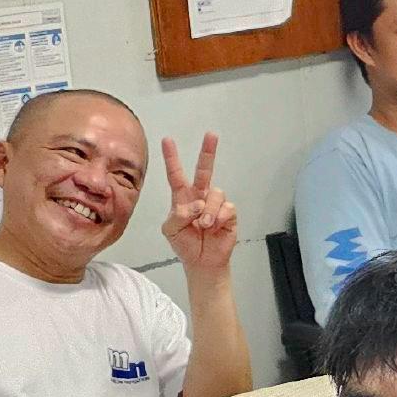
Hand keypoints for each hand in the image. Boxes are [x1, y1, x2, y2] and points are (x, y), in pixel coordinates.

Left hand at [160, 134, 238, 275]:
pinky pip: (227, 207)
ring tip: (204, 225)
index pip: (176, 174)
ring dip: (209, 211)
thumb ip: (179, 215)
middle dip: (208, 152)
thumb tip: (198, 204)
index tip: (167, 140)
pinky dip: (219, 218)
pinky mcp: (229, 214)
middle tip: (211, 134)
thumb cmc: (184, 244)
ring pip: (216, 193)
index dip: (172, 157)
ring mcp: (215, 204)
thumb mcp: (170, 229)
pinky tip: (216, 227)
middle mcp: (200, 196)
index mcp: (182, 198)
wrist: (202, 262)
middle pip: (204, 170)